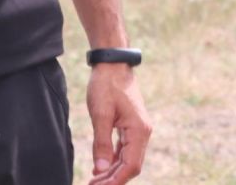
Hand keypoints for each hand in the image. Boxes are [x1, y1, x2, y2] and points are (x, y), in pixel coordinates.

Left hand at [85, 63, 150, 184]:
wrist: (113, 63)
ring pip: (127, 160)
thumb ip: (101, 143)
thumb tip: (100, 170)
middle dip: (112, 179)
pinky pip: (124, 150)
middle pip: (130, 166)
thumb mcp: (100, 113)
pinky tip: (100, 168)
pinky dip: (113, 161)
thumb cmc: (106, 85)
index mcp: (139, 130)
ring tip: (94, 181)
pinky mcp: (131, 127)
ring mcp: (138, 130)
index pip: (130, 166)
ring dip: (112, 172)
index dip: (115, 181)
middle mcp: (142, 132)